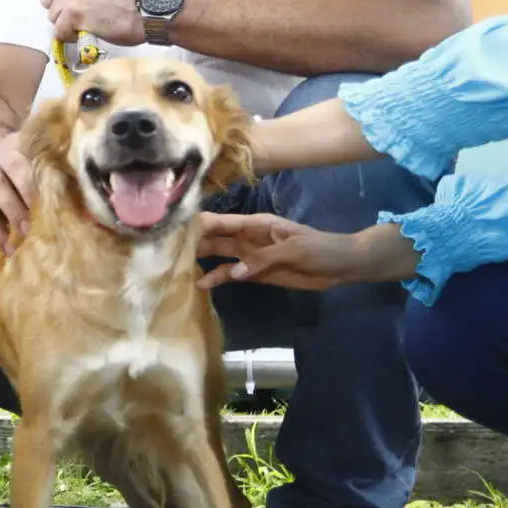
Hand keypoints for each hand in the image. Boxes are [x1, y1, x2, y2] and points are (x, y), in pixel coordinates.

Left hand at [41, 0, 148, 46]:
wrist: (148, 8)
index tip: (72, 1)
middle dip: (60, 9)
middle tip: (77, 15)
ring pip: (52, 16)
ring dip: (65, 23)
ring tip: (83, 25)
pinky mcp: (74, 14)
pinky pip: (59, 31)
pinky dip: (68, 36)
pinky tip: (81, 34)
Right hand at [196, 215, 419, 290]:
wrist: (342, 266)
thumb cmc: (320, 248)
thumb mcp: (294, 249)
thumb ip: (262, 260)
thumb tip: (233, 273)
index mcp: (256, 224)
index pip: (221, 221)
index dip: (199, 224)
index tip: (175, 230)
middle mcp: (247, 237)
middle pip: (214, 237)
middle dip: (192, 242)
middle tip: (166, 252)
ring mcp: (249, 256)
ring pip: (218, 256)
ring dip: (200, 261)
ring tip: (176, 269)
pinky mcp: (255, 274)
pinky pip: (230, 275)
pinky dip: (216, 279)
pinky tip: (200, 286)